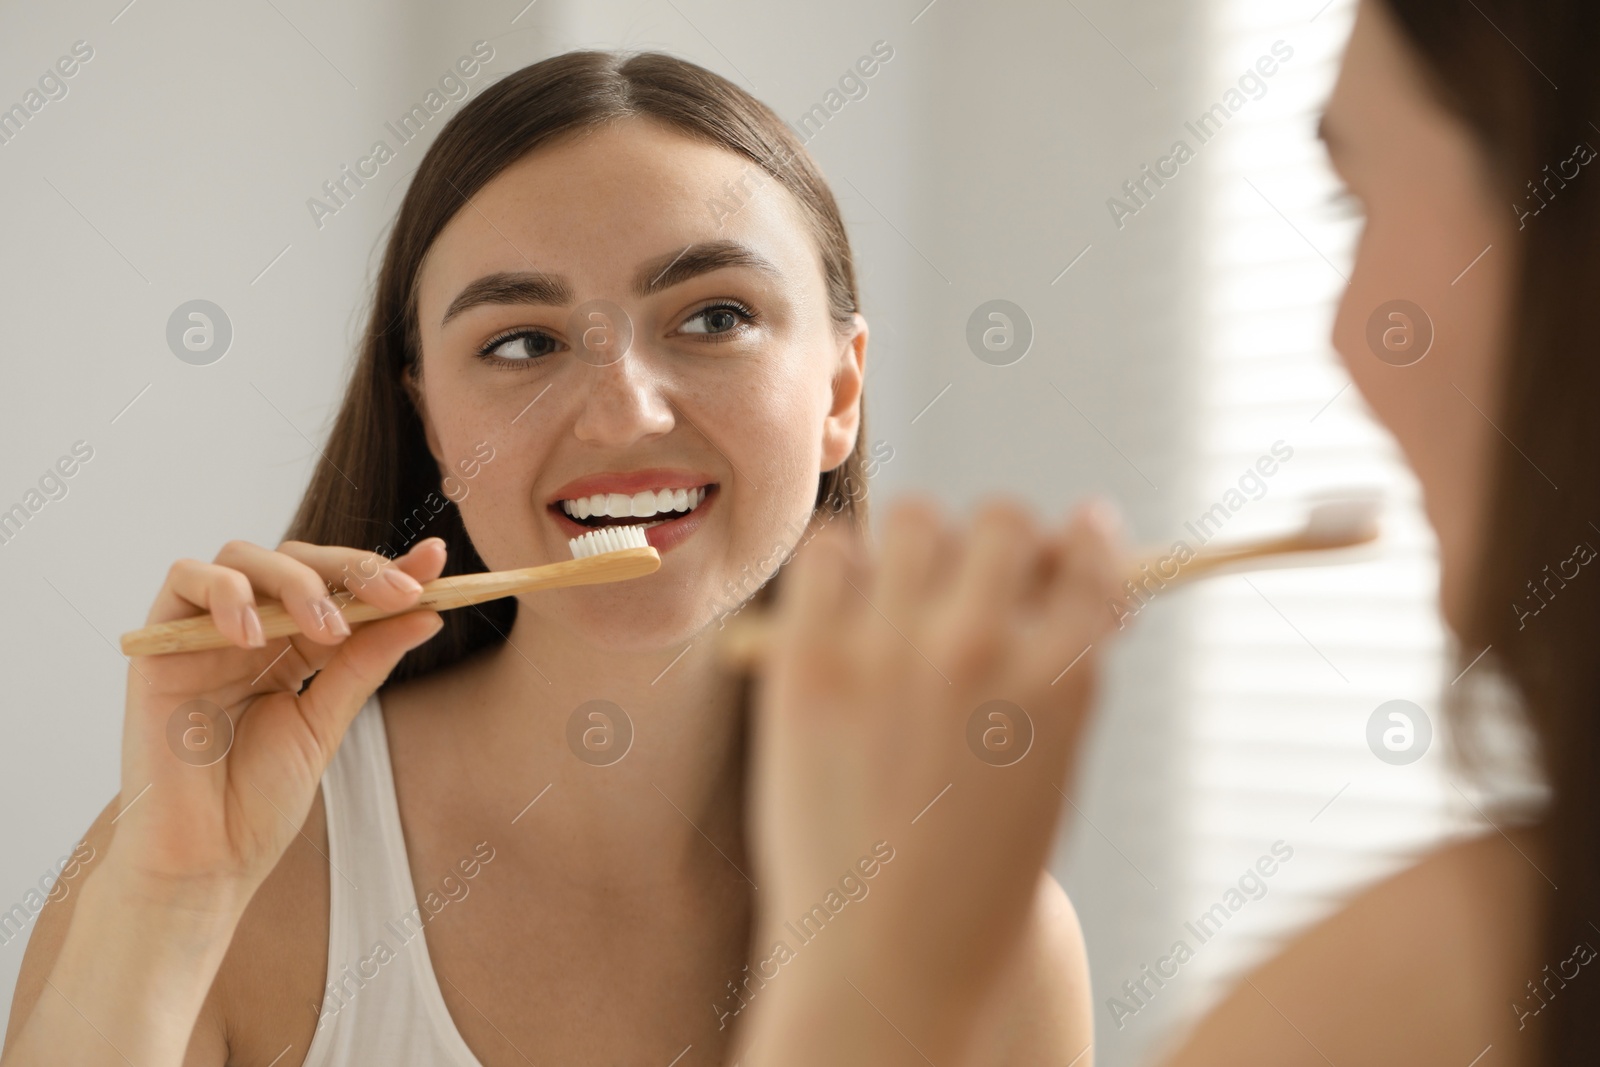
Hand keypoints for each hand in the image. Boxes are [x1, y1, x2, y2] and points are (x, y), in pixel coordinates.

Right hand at [105, 537, 447, 913]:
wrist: (202, 860)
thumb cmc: (258, 801)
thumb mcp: (326, 723)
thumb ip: (365, 664)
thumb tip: (426, 613)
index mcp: (293, 647)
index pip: (340, 588)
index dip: (385, 567)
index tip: (436, 559)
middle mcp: (250, 631)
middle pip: (297, 558)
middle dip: (353, 568)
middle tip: (395, 595)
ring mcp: (204, 634)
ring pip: (243, 556)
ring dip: (295, 582)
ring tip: (326, 632)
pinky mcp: (159, 643)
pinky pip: (183, 579)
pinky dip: (225, 593)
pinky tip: (254, 638)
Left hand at [741, 497, 1123, 1063]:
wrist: (885, 959)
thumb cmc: (976, 875)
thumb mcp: (1053, 772)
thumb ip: (1061, 671)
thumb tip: (1070, 578)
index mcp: (1060, 683)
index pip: (1089, 558)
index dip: (1084, 542)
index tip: (1072, 543)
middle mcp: (980, 650)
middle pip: (1004, 520)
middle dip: (1003, 544)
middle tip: (980, 583)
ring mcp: (889, 650)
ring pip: (917, 519)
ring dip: (922, 548)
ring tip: (906, 599)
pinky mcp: (808, 660)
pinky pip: (829, 549)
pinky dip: (841, 565)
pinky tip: (846, 609)